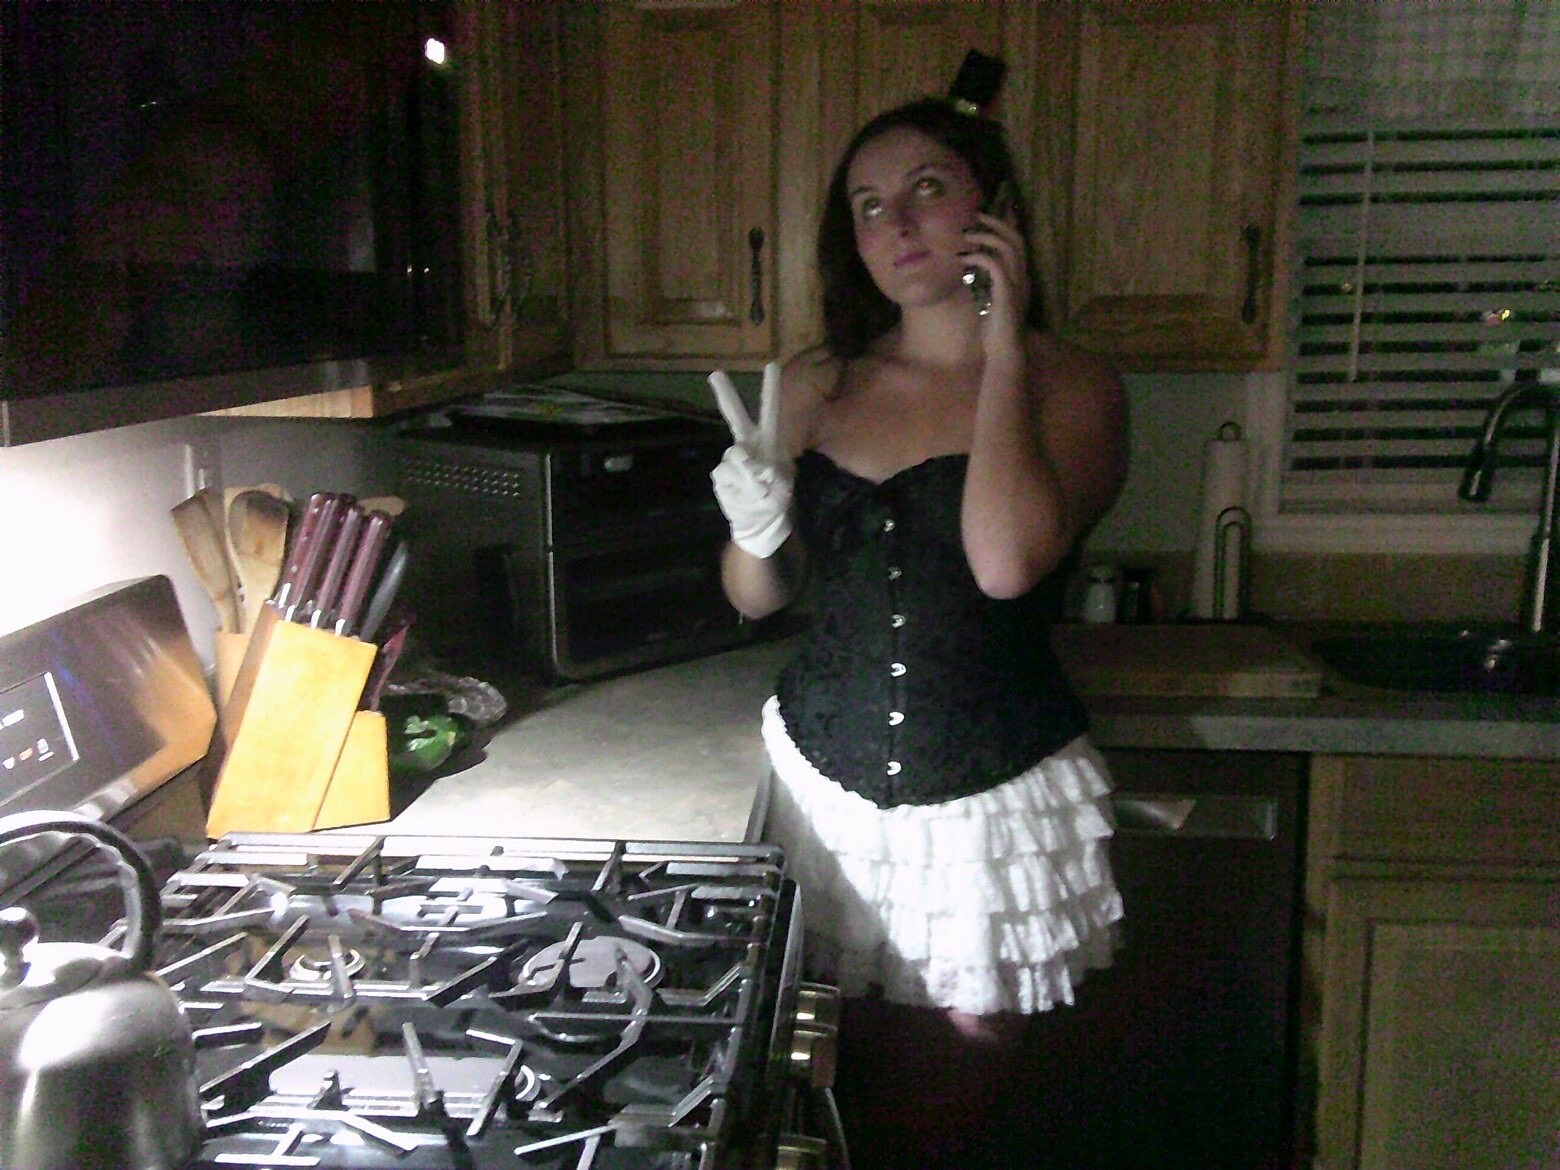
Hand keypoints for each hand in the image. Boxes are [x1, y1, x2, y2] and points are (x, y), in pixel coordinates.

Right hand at [709, 361, 792, 557]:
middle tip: (716, 373)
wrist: (757, 520)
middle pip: (736, 416)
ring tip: (759, 492)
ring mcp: (731, 458)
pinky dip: (738, 488)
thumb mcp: (780, 485)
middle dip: (726, 395)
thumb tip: (744, 461)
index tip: (772, 363)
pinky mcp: (720, 474)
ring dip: (749, 477)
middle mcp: (747, 443)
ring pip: (736, 458)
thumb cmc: (774, 496)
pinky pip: (727, 476)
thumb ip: (766, 469)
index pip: (770, 411)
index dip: (771, 388)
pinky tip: (743, 495)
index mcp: (767, 441)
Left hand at [961, 205, 1029, 344]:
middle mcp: (1022, 277)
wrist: (1004, 351)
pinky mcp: (1006, 292)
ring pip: (1007, 247)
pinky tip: (964, 257)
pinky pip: (994, 264)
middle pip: (1016, 239)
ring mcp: (1016, 284)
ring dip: (986, 236)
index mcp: (1020, 278)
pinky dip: (978, 256)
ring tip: (966, 234)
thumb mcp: (989, 302)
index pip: (1018, 245)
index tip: (985, 219)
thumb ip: (986, 284)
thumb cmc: (995, 332)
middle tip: (977, 215)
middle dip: (997, 223)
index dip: (1004, 227)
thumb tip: (971, 269)